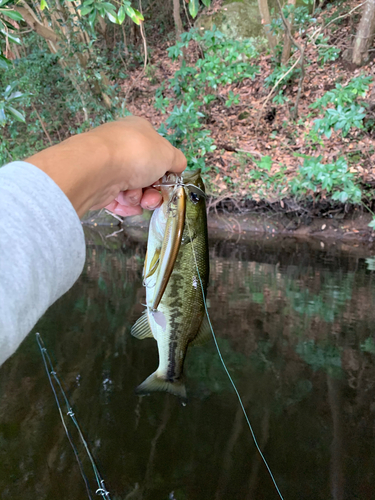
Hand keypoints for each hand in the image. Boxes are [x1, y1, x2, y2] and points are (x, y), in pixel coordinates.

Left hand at [26, 116, 185, 217]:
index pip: (156, 151)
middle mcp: (122, 146)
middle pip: (146, 174)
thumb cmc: (136, 154)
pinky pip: (117, 199)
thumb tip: (178, 165)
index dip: (165, 168)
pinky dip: (125, 205)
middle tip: (153, 196)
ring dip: (139, 198)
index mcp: (138, 131)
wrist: (97, 168)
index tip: (169, 180)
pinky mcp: (97, 185)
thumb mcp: (168, 153)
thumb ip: (177, 160)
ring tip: (134, 197)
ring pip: (133, 189)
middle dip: (153, 189)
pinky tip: (127, 205)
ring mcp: (108, 166)